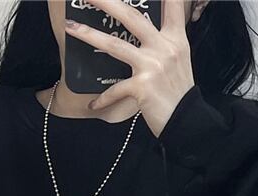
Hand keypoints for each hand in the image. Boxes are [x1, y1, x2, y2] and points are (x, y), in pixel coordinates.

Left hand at [63, 0, 195, 137]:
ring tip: (71, 27)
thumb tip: (144, 29)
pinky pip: (115, 89)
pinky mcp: (142, 87)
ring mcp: (152, 66)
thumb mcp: (179, 59)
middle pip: (131, 17)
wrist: (186, 121)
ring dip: (89, 34)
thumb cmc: (179, 92)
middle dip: (107, 1)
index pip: (171, 4)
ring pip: (115, 44)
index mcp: (175, 38)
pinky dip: (102, 98)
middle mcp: (164, 47)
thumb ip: (164, 41)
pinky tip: (92, 104)